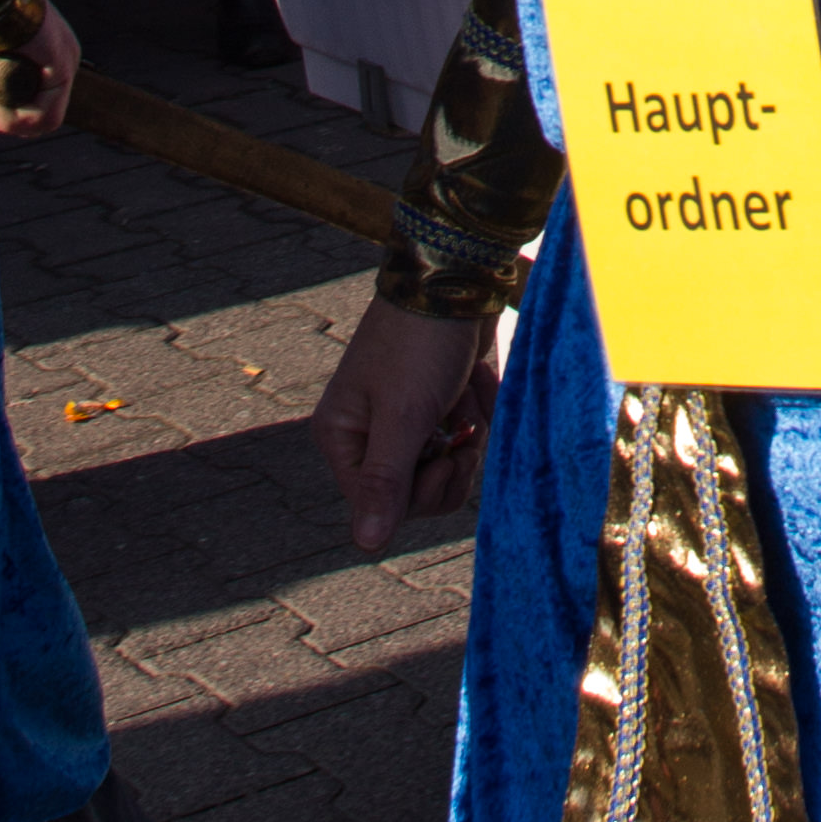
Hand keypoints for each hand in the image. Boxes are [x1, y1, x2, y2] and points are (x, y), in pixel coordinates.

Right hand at [315, 295, 493, 549]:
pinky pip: (461, 434)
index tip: (448, 453)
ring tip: (466, 394)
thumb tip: (365, 546)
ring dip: (467, 432)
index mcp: (343, 436)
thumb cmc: (422, 343)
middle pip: (416, 491)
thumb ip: (385, 482)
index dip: (423, 490)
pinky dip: (476, 411)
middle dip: (451, 459)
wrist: (457, 275)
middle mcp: (367, 431)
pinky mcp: (436, 400)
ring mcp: (403, 415)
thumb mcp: (404, 416)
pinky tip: (474, 379)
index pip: (381, 505)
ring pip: (445, 464)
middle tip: (463, 425)